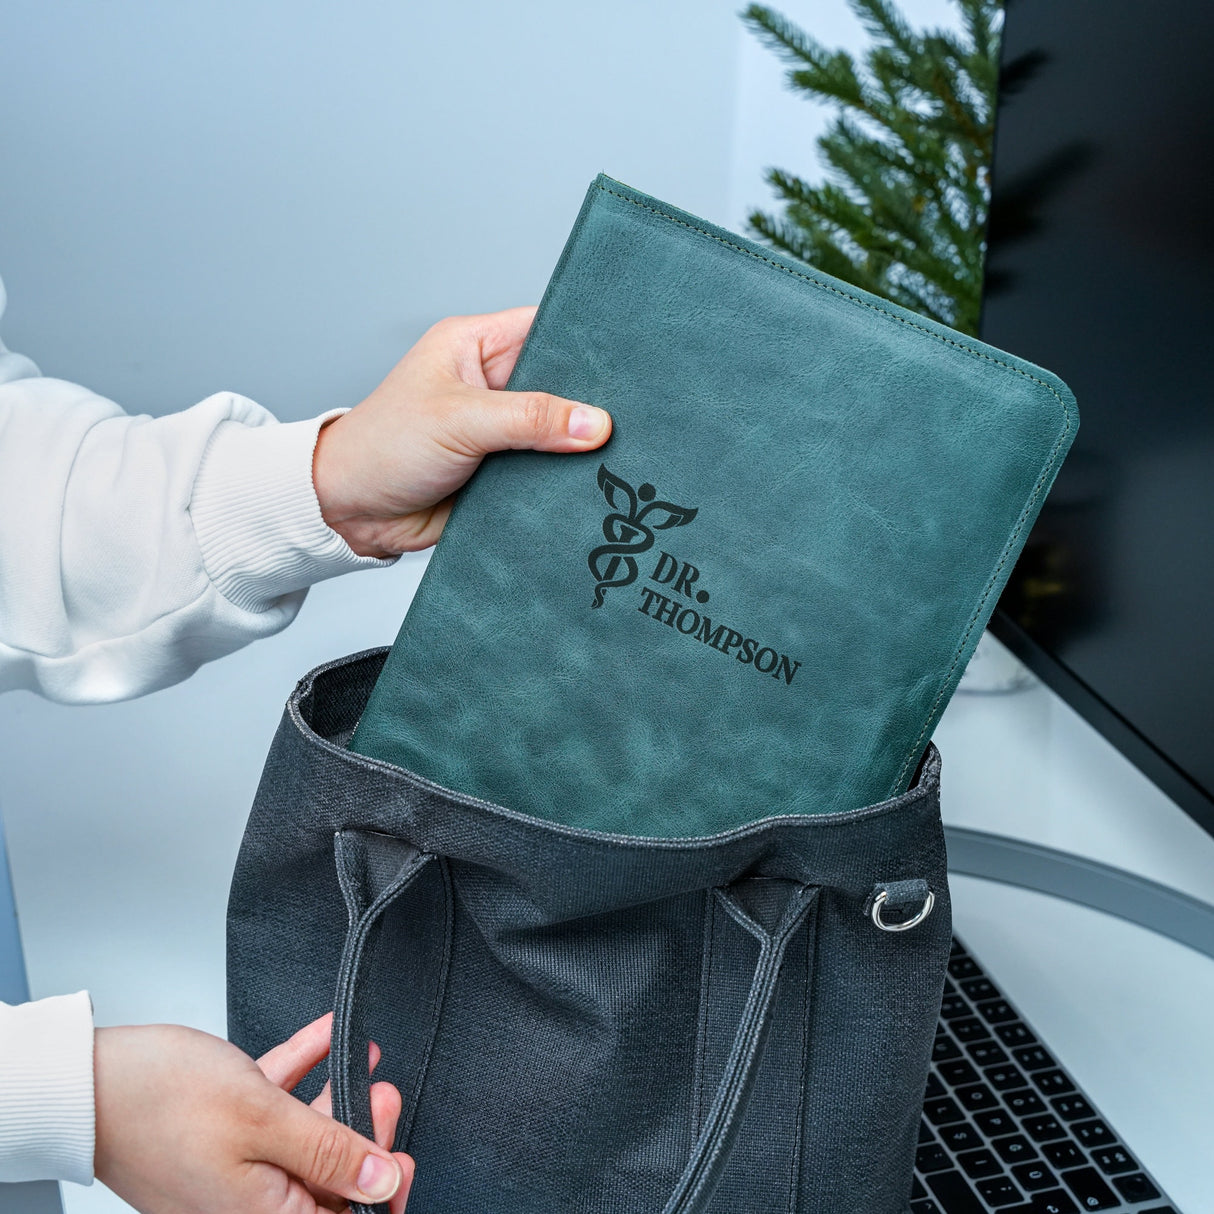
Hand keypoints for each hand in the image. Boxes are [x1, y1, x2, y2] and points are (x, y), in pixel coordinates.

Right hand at [94, 1015, 412, 1213]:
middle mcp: (246, 1199)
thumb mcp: (262, 1119)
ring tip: (365, 1064)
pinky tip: (327, 1039)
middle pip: (325, 1178)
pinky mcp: (219, 1129)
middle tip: (383, 1096)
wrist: (86, 1081)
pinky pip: (274, 1104)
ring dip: (337, 1098)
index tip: (402, 1155)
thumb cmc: (160, 1102)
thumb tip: (382, 1180)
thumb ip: (327, 1150)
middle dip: (363, 1134)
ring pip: (302, 1138)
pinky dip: (303, 1073)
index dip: (379, 1190)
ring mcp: (232, 1164)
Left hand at [312, 306, 611, 556]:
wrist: (352, 514)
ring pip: (559, 435)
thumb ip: (530, 419)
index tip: (629, 360)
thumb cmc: (383, 448)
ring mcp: (501, 432)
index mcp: (476, 347)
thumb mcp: (460, 420)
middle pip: (562, 385)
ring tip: (619, 456)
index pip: (547, 328)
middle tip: (633, 417)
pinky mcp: (505, 474)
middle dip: (590, 403)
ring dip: (578, 450)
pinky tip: (591, 487)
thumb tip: (595, 424)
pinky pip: (548, 474)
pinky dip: (564, 482)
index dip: (586, 342)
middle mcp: (492, 385)